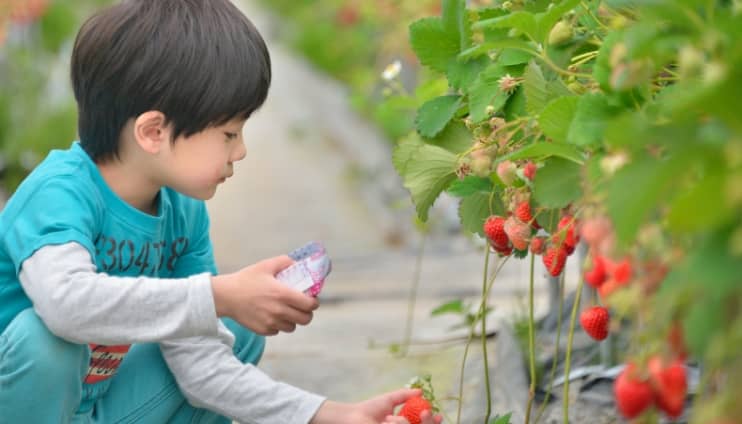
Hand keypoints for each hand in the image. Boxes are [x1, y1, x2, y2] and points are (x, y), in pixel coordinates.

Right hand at [211, 255, 318, 334]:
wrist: (225, 296)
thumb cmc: (245, 280)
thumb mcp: (266, 266)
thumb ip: (285, 262)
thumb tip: (297, 263)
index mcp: (283, 294)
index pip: (310, 305)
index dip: (314, 303)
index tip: (311, 299)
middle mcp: (279, 310)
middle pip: (305, 319)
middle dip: (307, 313)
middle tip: (302, 308)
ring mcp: (271, 322)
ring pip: (292, 327)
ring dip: (293, 320)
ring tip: (287, 312)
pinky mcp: (263, 330)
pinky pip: (278, 331)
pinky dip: (278, 325)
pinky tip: (272, 315)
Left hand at [310, 388, 441, 423]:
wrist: (352, 418)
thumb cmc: (369, 409)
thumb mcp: (389, 400)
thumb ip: (404, 395)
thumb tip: (420, 390)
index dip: (434, 422)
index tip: (439, 415)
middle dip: (428, 422)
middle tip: (423, 412)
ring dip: (401, 422)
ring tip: (387, 419)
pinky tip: (384, 423)